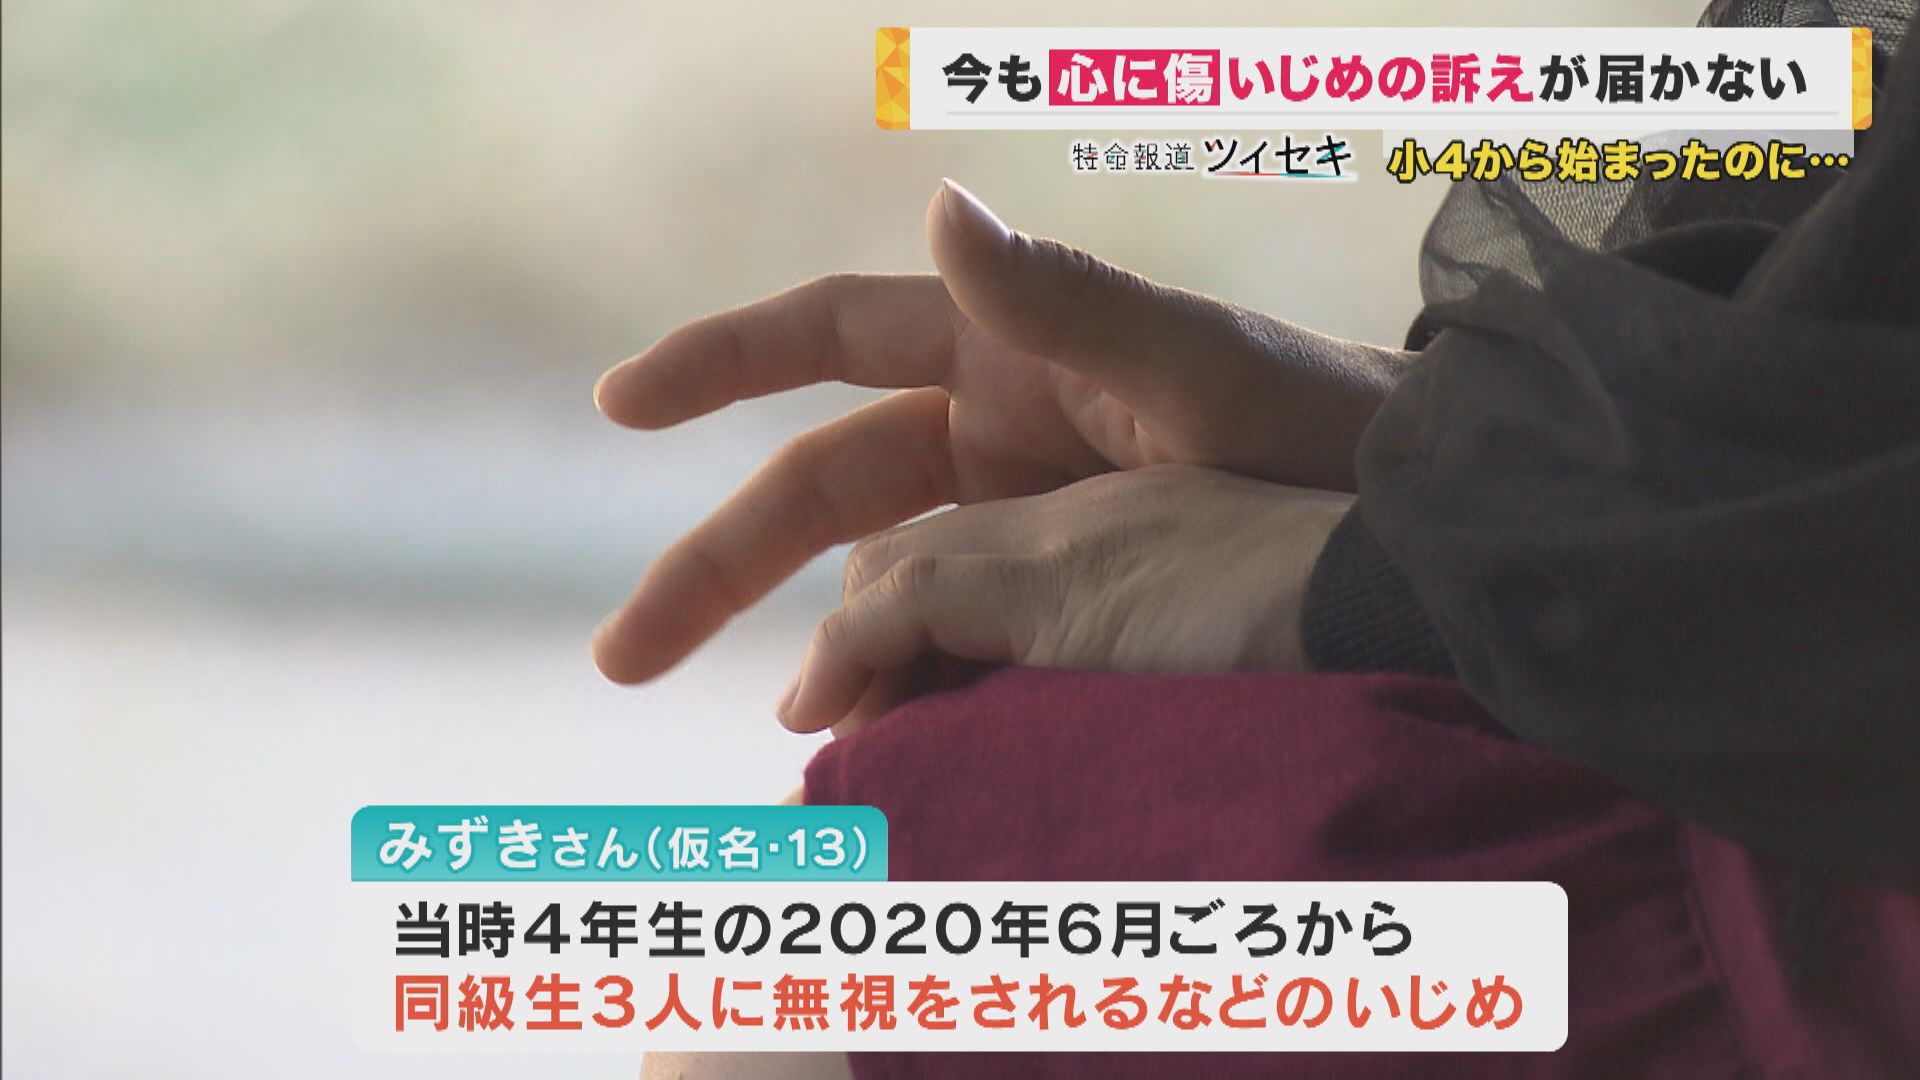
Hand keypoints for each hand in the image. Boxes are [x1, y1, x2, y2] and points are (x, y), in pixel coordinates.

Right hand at [592, 179, 1401, 684]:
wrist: (1424, 533)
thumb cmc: (1330, 432)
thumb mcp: (1202, 374)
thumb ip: (1075, 305)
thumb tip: (937, 200)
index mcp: (1009, 349)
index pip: (830, 337)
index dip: (719, 362)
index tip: (618, 406)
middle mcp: (995, 428)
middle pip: (815, 488)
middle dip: (713, 566)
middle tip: (619, 657)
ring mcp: (1020, 518)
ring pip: (870, 577)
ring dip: (806, 648)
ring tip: (772, 739)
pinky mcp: (1056, 596)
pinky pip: (947, 637)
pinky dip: (904, 685)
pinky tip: (873, 747)